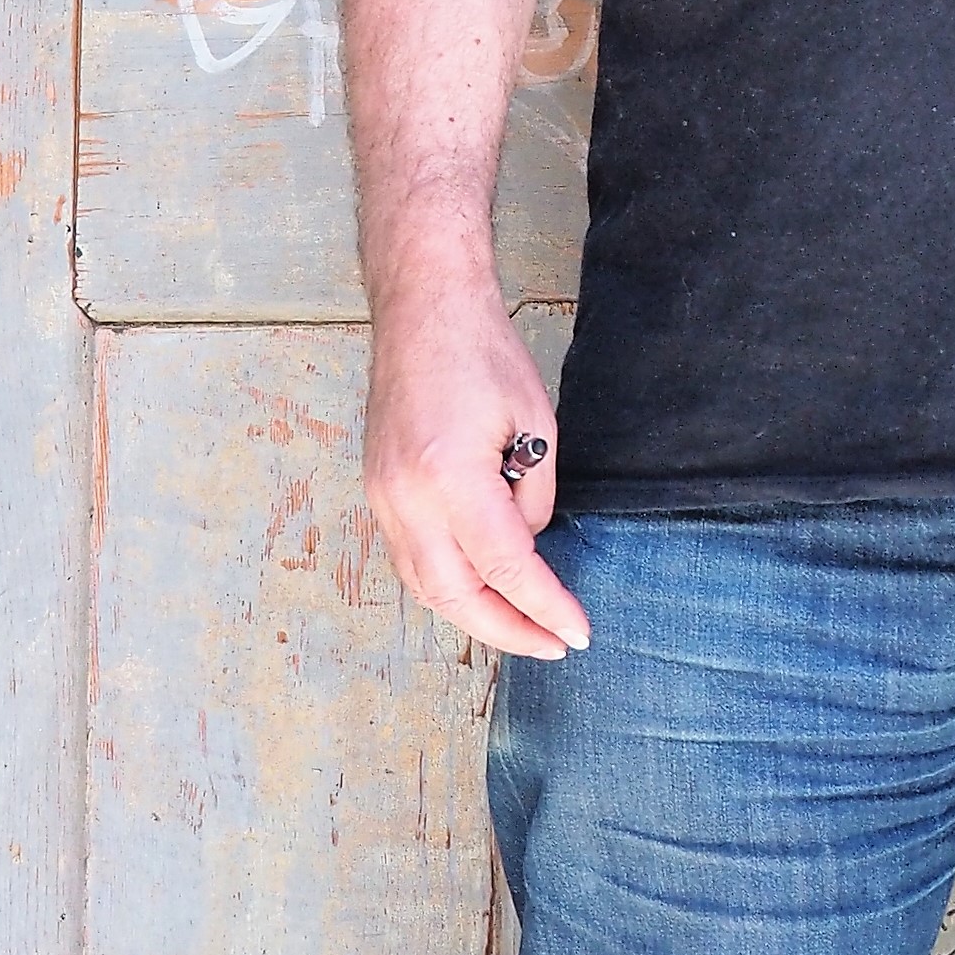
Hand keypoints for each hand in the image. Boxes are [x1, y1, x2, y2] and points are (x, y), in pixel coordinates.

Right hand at [363, 290, 592, 660]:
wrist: (424, 311)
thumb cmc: (484, 354)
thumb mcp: (536, 425)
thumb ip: (534, 498)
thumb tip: (527, 548)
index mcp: (448, 478)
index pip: (505, 567)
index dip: (545, 606)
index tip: (578, 631)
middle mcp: (405, 499)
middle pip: (455, 596)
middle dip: (508, 631)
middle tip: (555, 644)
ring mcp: (382, 499)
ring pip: (426, 587)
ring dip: (475, 616)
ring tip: (525, 628)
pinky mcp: (377, 493)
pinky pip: (411, 560)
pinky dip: (448, 587)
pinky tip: (483, 592)